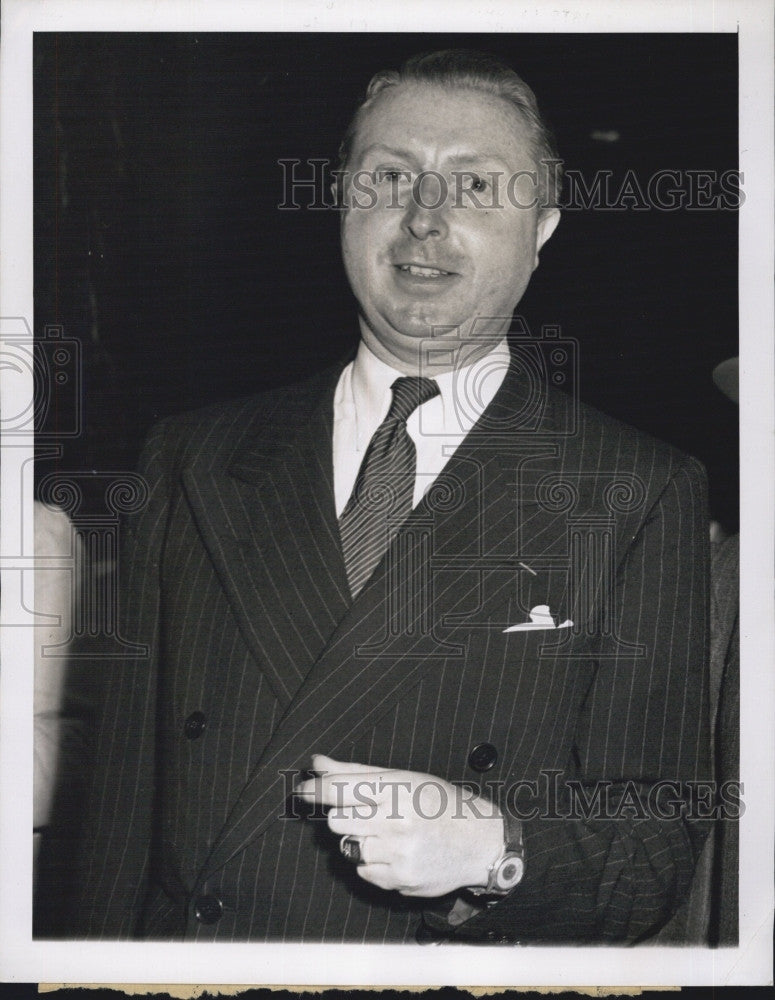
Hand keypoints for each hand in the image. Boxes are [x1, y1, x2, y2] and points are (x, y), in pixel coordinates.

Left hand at [294, 754, 504, 896]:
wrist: (479, 841)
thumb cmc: (440, 803)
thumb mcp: (404, 778)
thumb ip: (355, 772)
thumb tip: (317, 763)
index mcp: (397, 789)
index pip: (340, 789)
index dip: (316, 790)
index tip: (301, 790)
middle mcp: (396, 821)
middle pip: (338, 821)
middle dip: (347, 817)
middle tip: (371, 813)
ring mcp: (398, 853)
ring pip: (349, 847)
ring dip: (361, 840)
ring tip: (389, 833)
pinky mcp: (400, 879)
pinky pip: (363, 871)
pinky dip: (373, 862)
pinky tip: (397, 852)